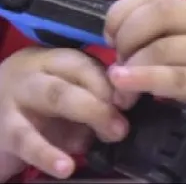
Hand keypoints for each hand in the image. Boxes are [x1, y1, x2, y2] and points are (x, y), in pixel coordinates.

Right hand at [0, 46, 128, 180]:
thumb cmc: (28, 112)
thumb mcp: (57, 104)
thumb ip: (85, 104)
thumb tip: (120, 118)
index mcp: (52, 60)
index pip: (86, 61)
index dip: (111, 81)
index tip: (131, 101)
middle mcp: (35, 70)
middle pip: (76, 71)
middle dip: (106, 95)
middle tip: (123, 124)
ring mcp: (17, 95)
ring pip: (57, 94)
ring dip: (90, 111)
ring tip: (111, 134)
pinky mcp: (3, 128)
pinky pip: (27, 139)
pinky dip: (48, 154)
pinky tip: (66, 166)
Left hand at [105, 0, 185, 155]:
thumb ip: (166, 34)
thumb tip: (118, 39)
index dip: (122, 13)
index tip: (109, 37)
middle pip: (157, 15)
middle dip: (126, 37)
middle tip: (115, 64)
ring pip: (164, 47)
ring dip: (132, 65)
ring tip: (118, 85)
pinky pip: (179, 79)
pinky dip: (147, 80)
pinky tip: (128, 86)